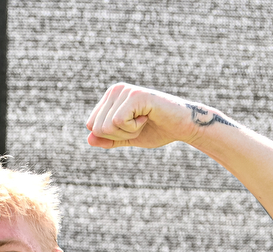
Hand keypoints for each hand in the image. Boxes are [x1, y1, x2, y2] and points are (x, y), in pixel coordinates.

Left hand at [85, 83, 221, 149]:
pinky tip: (147, 117)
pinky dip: (133, 129)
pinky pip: (118, 122)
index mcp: (110, 98)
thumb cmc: (157, 130)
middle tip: (139, 125)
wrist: (184, 126)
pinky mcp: (135, 95)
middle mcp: (115, 90)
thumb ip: (108, 140)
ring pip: (105, 127)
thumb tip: (88, 139)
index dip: (111, 136)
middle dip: (118, 135)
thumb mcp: (128, 138)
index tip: (131, 127)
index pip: (91, 126)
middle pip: (95, 128)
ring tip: (144, 120)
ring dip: (127, 132)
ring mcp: (124, 91)